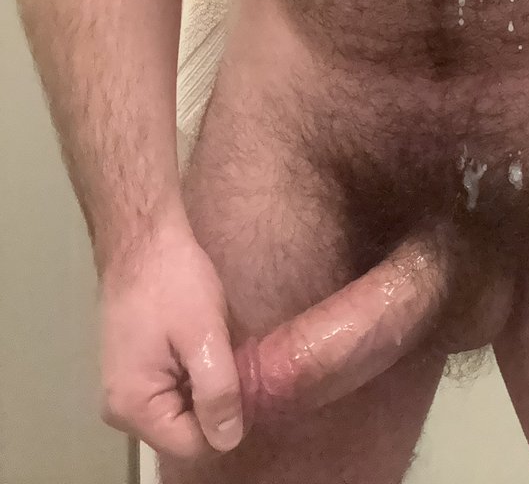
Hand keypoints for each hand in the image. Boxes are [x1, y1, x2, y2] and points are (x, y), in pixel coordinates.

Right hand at [99, 220, 244, 460]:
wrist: (142, 237)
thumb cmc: (172, 281)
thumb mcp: (204, 335)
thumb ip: (217, 391)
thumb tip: (229, 439)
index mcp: (133, 406)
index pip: (193, 446)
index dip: (229, 422)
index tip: (250, 385)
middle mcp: (122, 408)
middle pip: (186, 431)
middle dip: (220, 402)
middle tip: (242, 361)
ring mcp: (126, 388)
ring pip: (183, 409)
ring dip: (210, 385)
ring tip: (227, 347)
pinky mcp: (136, 369)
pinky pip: (174, 388)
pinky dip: (196, 372)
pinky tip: (210, 343)